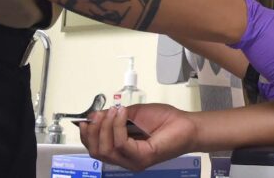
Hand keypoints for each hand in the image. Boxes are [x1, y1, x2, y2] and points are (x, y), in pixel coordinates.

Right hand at [78, 104, 196, 171]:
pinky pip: (121, 144)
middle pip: (96, 152)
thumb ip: (115, 116)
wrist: (187, 124)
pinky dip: (118, 127)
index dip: (87, 134)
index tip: (86, 118)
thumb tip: (96, 115)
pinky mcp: (142, 158)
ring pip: (106, 150)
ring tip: (114, 111)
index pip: (96, 148)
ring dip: (106, 127)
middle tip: (98, 115)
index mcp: (121, 150)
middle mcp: (125, 159)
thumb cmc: (164, 120)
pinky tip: (122, 114)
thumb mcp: (134, 113)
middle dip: (93, 131)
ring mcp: (133, 161)